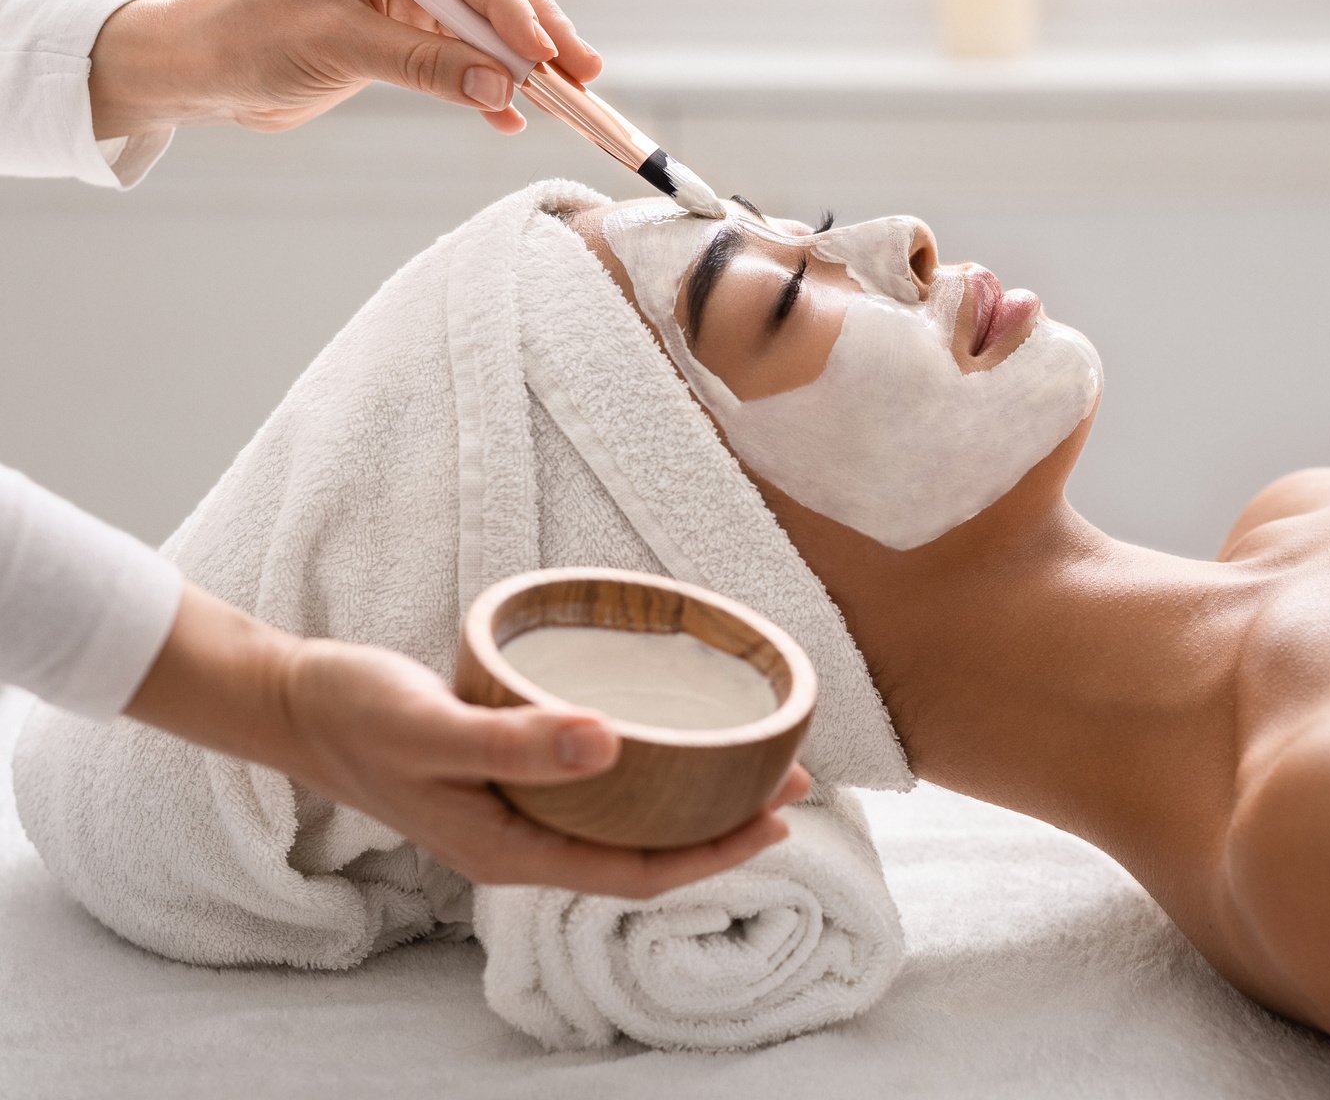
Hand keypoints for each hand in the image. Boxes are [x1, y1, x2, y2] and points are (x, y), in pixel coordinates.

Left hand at [88, 0, 599, 138]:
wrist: (209, 70)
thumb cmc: (253, 38)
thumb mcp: (342, 48)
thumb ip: (425, 66)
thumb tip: (501, 88)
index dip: (510, 9)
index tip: (545, 52)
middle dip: (537, 32)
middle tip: (582, 73)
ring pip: (487, 22)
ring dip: (523, 64)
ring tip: (563, 99)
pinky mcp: (408, 28)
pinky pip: (466, 54)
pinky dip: (489, 86)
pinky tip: (509, 117)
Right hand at [127, 584, 810, 898]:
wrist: (293, 700)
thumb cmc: (356, 713)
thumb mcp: (434, 725)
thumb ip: (517, 740)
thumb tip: (608, 745)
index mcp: (510, 851)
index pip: (637, 873)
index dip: (715, 854)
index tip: (781, 817)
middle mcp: (520, 842)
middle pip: (642, 853)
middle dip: (720, 826)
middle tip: (792, 776)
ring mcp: (513, 814)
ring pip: (623, 822)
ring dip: (688, 797)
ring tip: (750, 759)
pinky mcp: (507, 777)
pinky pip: (597, 789)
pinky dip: (646, 769)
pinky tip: (670, 737)